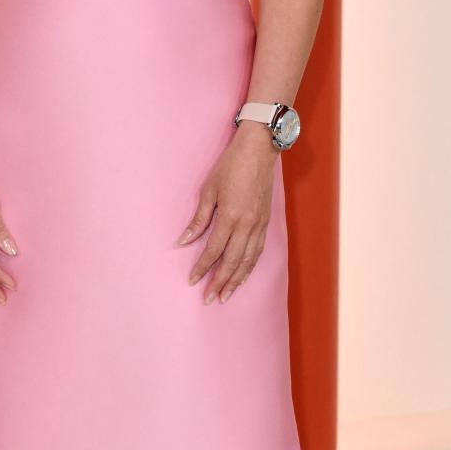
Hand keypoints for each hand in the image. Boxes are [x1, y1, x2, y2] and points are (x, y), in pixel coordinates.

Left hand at [178, 122, 277, 302]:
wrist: (259, 149)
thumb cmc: (231, 165)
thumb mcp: (209, 189)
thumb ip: (199, 218)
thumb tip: (184, 241)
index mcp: (231, 215)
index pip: (214, 250)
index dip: (202, 267)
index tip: (193, 281)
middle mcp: (247, 224)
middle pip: (232, 261)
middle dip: (220, 282)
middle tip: (209, 299)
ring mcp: (259, 224)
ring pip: (248, 260)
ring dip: (236, 280)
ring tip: (226, 296)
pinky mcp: (266, 222)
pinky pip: (258, 251)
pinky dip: (250, 266)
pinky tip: (242, 276)